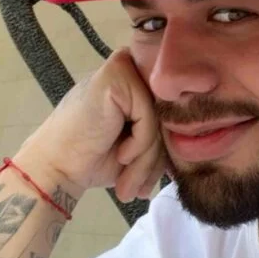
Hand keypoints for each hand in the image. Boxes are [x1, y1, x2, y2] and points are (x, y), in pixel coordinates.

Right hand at [14, 48, 169, 202]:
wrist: (55, 169)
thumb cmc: (92, 159)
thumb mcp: (139, 147)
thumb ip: (163, 133)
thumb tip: (204, 138)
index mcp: (135, 83)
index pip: (170, 113)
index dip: (162, 152)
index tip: (146, 185)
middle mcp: (130, 69)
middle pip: (167, 115)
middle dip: (156, 160)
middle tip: (138, 190)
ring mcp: (122, 67)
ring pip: (160, 118)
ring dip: (147, 160)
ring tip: (128, 184)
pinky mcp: (116, 74)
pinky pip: (149, 116)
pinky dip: (139, 144)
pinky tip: (121, 155)